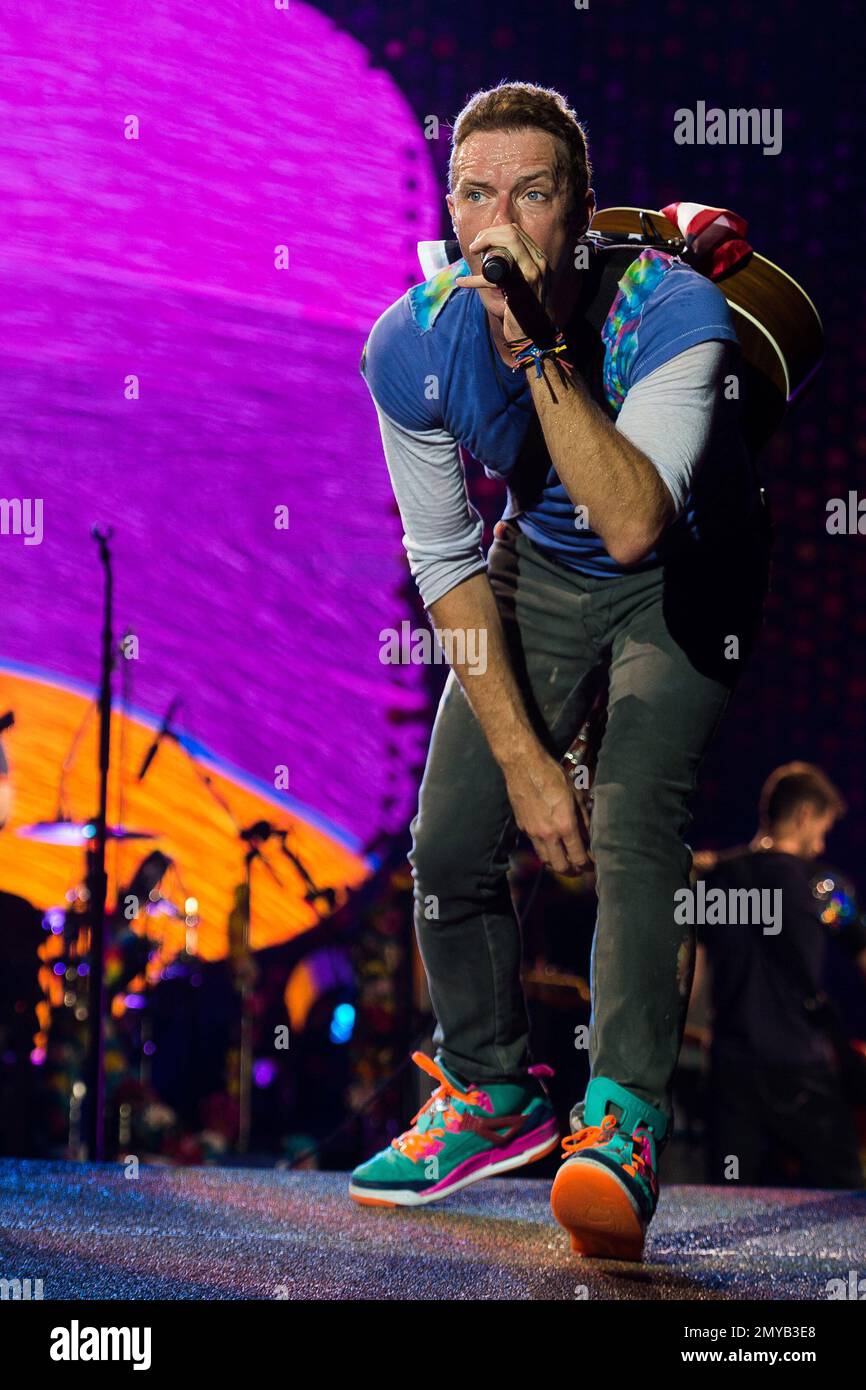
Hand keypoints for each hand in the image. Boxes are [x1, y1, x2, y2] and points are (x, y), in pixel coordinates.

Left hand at [454, 223, 548, 341]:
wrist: (532, 336)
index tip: (480, 242)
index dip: (493, 231)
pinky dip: (474, 279)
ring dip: (484, 244)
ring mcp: (533, 275)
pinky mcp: (522, 289)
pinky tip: (462, 282)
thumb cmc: (522, 309)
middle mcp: (540, 263)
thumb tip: (492, 252)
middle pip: (511, 233)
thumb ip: (515, 266)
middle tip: (474, 248)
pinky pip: (495, 276)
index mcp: (539, 258)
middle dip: (486, 235)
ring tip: (471, 255)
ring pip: (508, 242)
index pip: (515, 231)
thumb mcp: (523, 282)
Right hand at [504, 750, 590, 876]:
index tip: (593, 865)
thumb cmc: (552, 775)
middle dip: (573, 871)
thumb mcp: (576, 795)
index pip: (579, 857)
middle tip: (580, 868)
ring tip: (565, 859)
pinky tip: (551, 841)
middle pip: (560, 867)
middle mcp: (548, 834)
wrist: (524, 765)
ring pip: (545, 860)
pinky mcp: (522, 827)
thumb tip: (590, 836)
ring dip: (557, 863)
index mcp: (565, 826)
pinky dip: (545, 849)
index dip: (588, 866)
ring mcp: (533, 833)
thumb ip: (584, 818)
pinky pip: (535, 845)